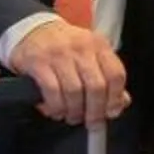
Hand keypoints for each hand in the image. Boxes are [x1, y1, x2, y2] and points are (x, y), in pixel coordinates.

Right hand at [6, 19, 128, 124]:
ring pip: (74, 91)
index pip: (116, 74)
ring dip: (74, 111)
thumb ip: (106, 77)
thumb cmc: (65, 47)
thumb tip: (121, 103)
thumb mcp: (90, 55)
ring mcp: (59, 54)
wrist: (32, 29)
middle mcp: (81, 47)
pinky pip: (52, 91)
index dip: (115, 98)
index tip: (111, 113)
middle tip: (92, 123)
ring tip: (72, 117)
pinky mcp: (38, 62)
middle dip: (95, 111)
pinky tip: (56, 112)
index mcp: (99, 45)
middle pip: (96, 86)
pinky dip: (56, 107)